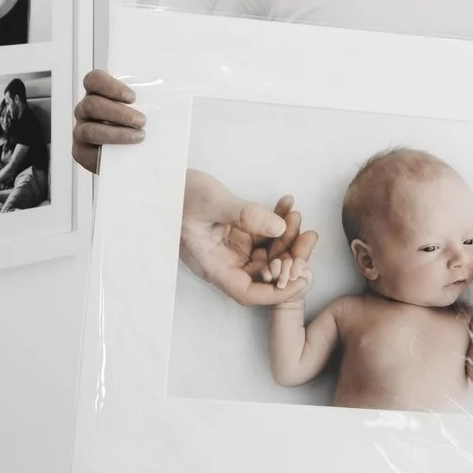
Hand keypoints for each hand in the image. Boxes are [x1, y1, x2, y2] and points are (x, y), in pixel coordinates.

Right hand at [71, 70, 145, 173]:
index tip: (132, 97)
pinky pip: (89, 151)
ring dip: (116, 133)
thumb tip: (167, 99)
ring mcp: (81, 130)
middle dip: (119, 113)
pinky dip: (109, 150)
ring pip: (89, 129)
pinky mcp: (82, 152)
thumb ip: (147, 101)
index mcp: (99, 93)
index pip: (94, 80)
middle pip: (92, 104)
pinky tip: (125, 151)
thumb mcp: (145, 109)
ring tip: (139, 136)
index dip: (110, 86)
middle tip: (141, 121)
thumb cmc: (141, 126)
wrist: (138, 155)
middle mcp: (86, 110)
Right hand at [179, 170, 317, 306]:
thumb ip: (245, 214)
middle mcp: (224, 261)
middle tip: (309, 238)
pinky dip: (276, 220)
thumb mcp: (212, 202)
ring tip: (297, 215)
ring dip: (286, 236)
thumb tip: (279, 228)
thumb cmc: (179, 193)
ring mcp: (230, 247)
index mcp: (213, 265)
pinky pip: (263, 233)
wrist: (164, 179)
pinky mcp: (236, 232)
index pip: (248, 292)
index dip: (276, 292)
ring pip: (267, 252)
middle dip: (290, 258)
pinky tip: (287, 203)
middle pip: (264, 272)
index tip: (302, 280)